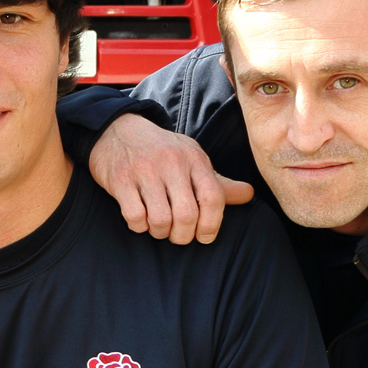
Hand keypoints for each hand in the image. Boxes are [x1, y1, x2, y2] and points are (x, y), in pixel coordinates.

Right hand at [87, 113, 251, 243]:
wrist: (118, 130)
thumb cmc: (161, 152)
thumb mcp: (192, 159)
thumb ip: (218, 182)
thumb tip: (249, 195)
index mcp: (194, 159)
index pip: (213, 198)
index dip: (211, 225)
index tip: (204, 236)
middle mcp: (172, 163)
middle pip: (187, 215)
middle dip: (183, 235)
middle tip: (178, 236)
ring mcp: (144, 171)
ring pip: (161, 220)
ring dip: (160, 232)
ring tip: (159, 227)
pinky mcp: (120, 180)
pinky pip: (135, 217)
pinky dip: (139, 226)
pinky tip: (141, 220)